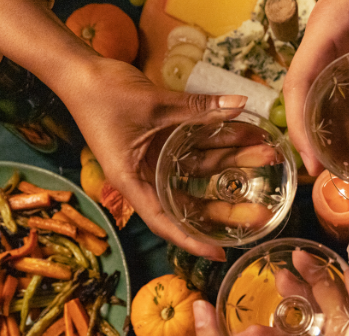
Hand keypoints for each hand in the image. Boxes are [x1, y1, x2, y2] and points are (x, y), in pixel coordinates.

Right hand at [56, 56, 247, 260]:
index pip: (165, 222)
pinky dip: (220, 142)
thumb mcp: (154, 104)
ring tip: (267, 156)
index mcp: (133, 181)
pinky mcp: (164, 139)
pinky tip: (247, 136)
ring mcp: (157, 158)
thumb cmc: (103, 94)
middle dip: (228, 205)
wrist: (81, 69)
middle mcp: (147, 175)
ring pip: (201, 170)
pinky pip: (197, 146)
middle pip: (191, 201)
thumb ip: (198, 108)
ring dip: (233, 163)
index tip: (220, 253)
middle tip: (263, 211)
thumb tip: (239, 103)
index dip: (192, 241)